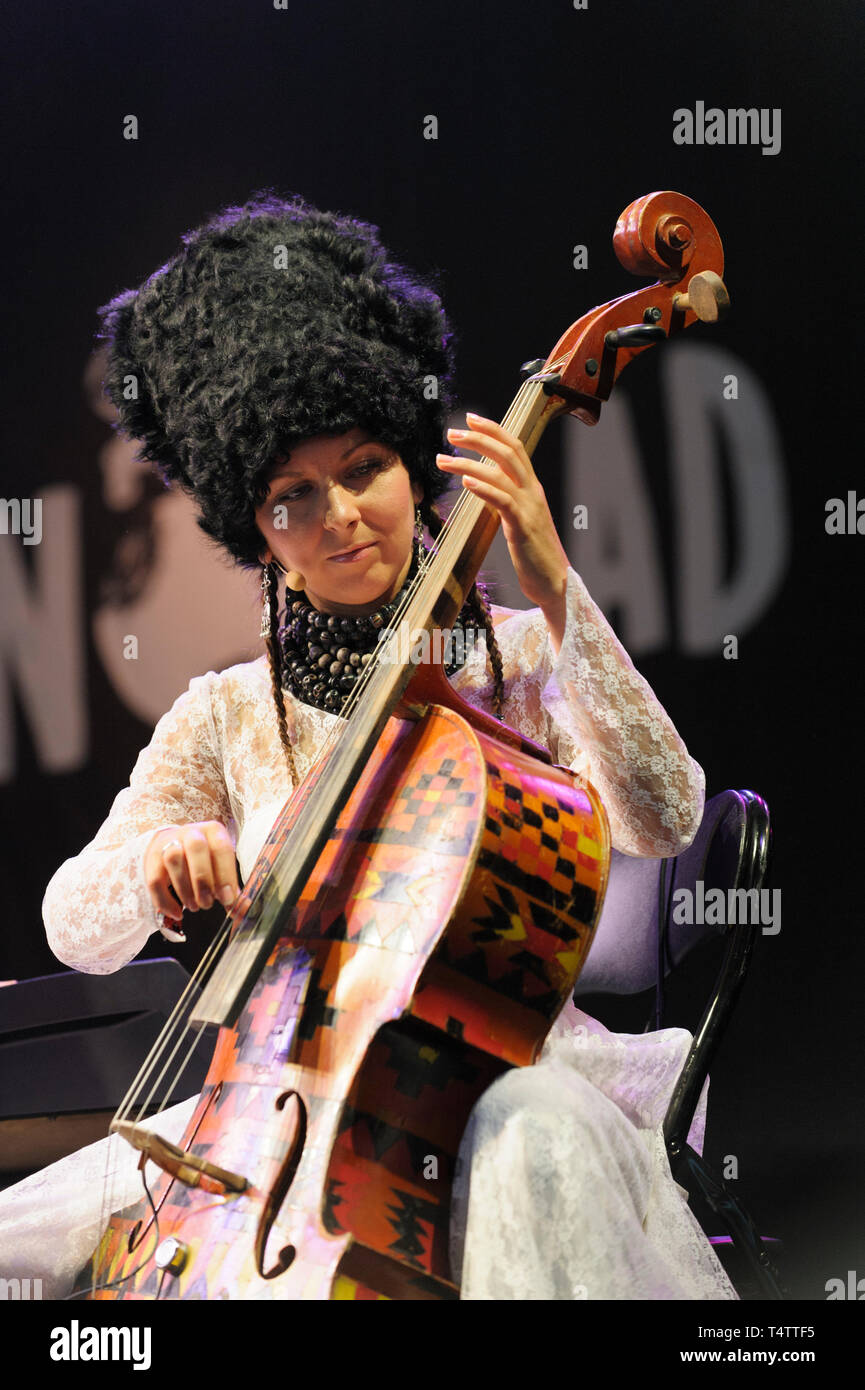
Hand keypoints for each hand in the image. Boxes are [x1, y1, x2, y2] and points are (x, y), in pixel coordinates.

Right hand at [144, 823, 239, 922]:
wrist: (174, 844)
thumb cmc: (204, 858)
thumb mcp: (220, 866)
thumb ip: (231, 888)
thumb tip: (242, 909)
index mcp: (214, 831)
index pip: (221, 848)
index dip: (225, 874)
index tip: (227, 898)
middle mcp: (191, 832)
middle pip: (196, 847)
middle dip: (203, 879)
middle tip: (208, 904)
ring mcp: (169, 843)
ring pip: (173, 859)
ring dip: (184, 889)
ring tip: (194, 906)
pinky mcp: (152, 859)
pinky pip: (154, 879)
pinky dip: (165, 901)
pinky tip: (177, 912)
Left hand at [436, 414, 569, 618]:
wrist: (555, 583)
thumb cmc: (535, 556)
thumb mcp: (520, 521)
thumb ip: (506, 502)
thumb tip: (485, 489)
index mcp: (532, 489)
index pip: (515, 449)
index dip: (493, 430)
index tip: (470, 420)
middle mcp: (533, 493)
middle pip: (508, 452)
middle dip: (479, 438)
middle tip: (451, 433)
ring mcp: (529, 509)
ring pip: (500, 474)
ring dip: (468, 463)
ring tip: (443, 459)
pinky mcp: (523, 527)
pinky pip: (503, 501)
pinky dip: (483, 487)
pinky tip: (466, 481)